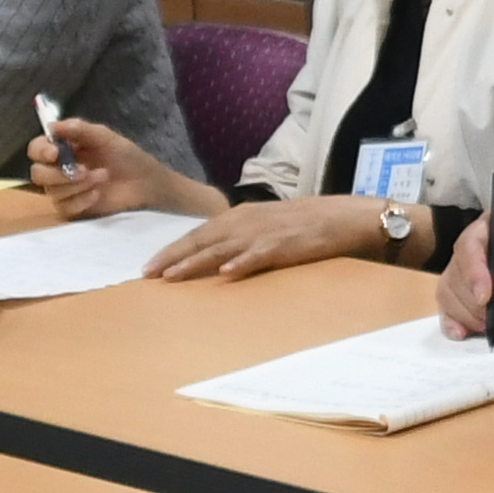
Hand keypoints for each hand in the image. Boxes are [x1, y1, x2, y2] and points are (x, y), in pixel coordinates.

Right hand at [32, 117, 220, 218]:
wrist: (147, 184)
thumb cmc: (127, 157)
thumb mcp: (106, 138)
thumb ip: (80, 130)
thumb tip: (52, 125)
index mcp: (64, 149)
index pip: (36, 149)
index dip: (41, 151)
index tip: (55, 152)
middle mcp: (59, 170)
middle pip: (38, 174)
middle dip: (60, 173)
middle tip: (84, 170)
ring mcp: (65, 192)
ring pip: (52, 192)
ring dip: (77, 185)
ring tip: (102, 177)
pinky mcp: (73, 210)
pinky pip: (65, 207)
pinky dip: (82, 199)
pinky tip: (98, 194)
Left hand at [151, 196, 397, 280]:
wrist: (346, 218)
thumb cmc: (307, 225)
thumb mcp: (268, 226)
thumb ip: (242, 238)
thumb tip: (215, 259)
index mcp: (242, 216)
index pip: (200, 233)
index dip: (174, 249)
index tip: (149, 266)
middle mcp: (248, 221)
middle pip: (203, 240)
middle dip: (173, 256)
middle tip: (147, 274)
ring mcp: (266, 233)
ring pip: (223, 248)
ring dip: (196, 262)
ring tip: (172, 276)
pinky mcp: (287, 245)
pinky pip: (260, 256)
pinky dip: (242, 263)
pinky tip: (226, 274)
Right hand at [445, 219, 493, 333]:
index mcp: (490, 228)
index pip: (470, 245)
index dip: (473, 271)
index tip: (485, 297)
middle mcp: (472, 250)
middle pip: (456, 274)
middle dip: (475, 302)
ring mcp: (466, 275)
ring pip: (449, 295)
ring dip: (469, 316)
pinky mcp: (466, 298)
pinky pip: (449, 310)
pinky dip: (453, 324)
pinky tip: (463, 334)